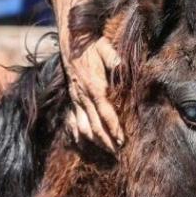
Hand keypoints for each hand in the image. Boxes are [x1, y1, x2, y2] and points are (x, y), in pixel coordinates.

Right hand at [62, 35, 123, 150]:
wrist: (72, 42)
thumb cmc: (92, 46)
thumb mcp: (105, 48)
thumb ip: (114, 60)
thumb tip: (123, 67)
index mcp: (94, 86)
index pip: (105, 112)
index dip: (113, 127)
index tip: (122, 140)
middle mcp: (83, 96)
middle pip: (95, 125)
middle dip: (107, 141)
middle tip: (118, 153)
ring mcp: (76, 99)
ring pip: (84, 126)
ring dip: (95, 141)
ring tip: (106, 150)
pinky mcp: (72, 100)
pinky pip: (73, 121)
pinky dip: (78, 134)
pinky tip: (84, 143)